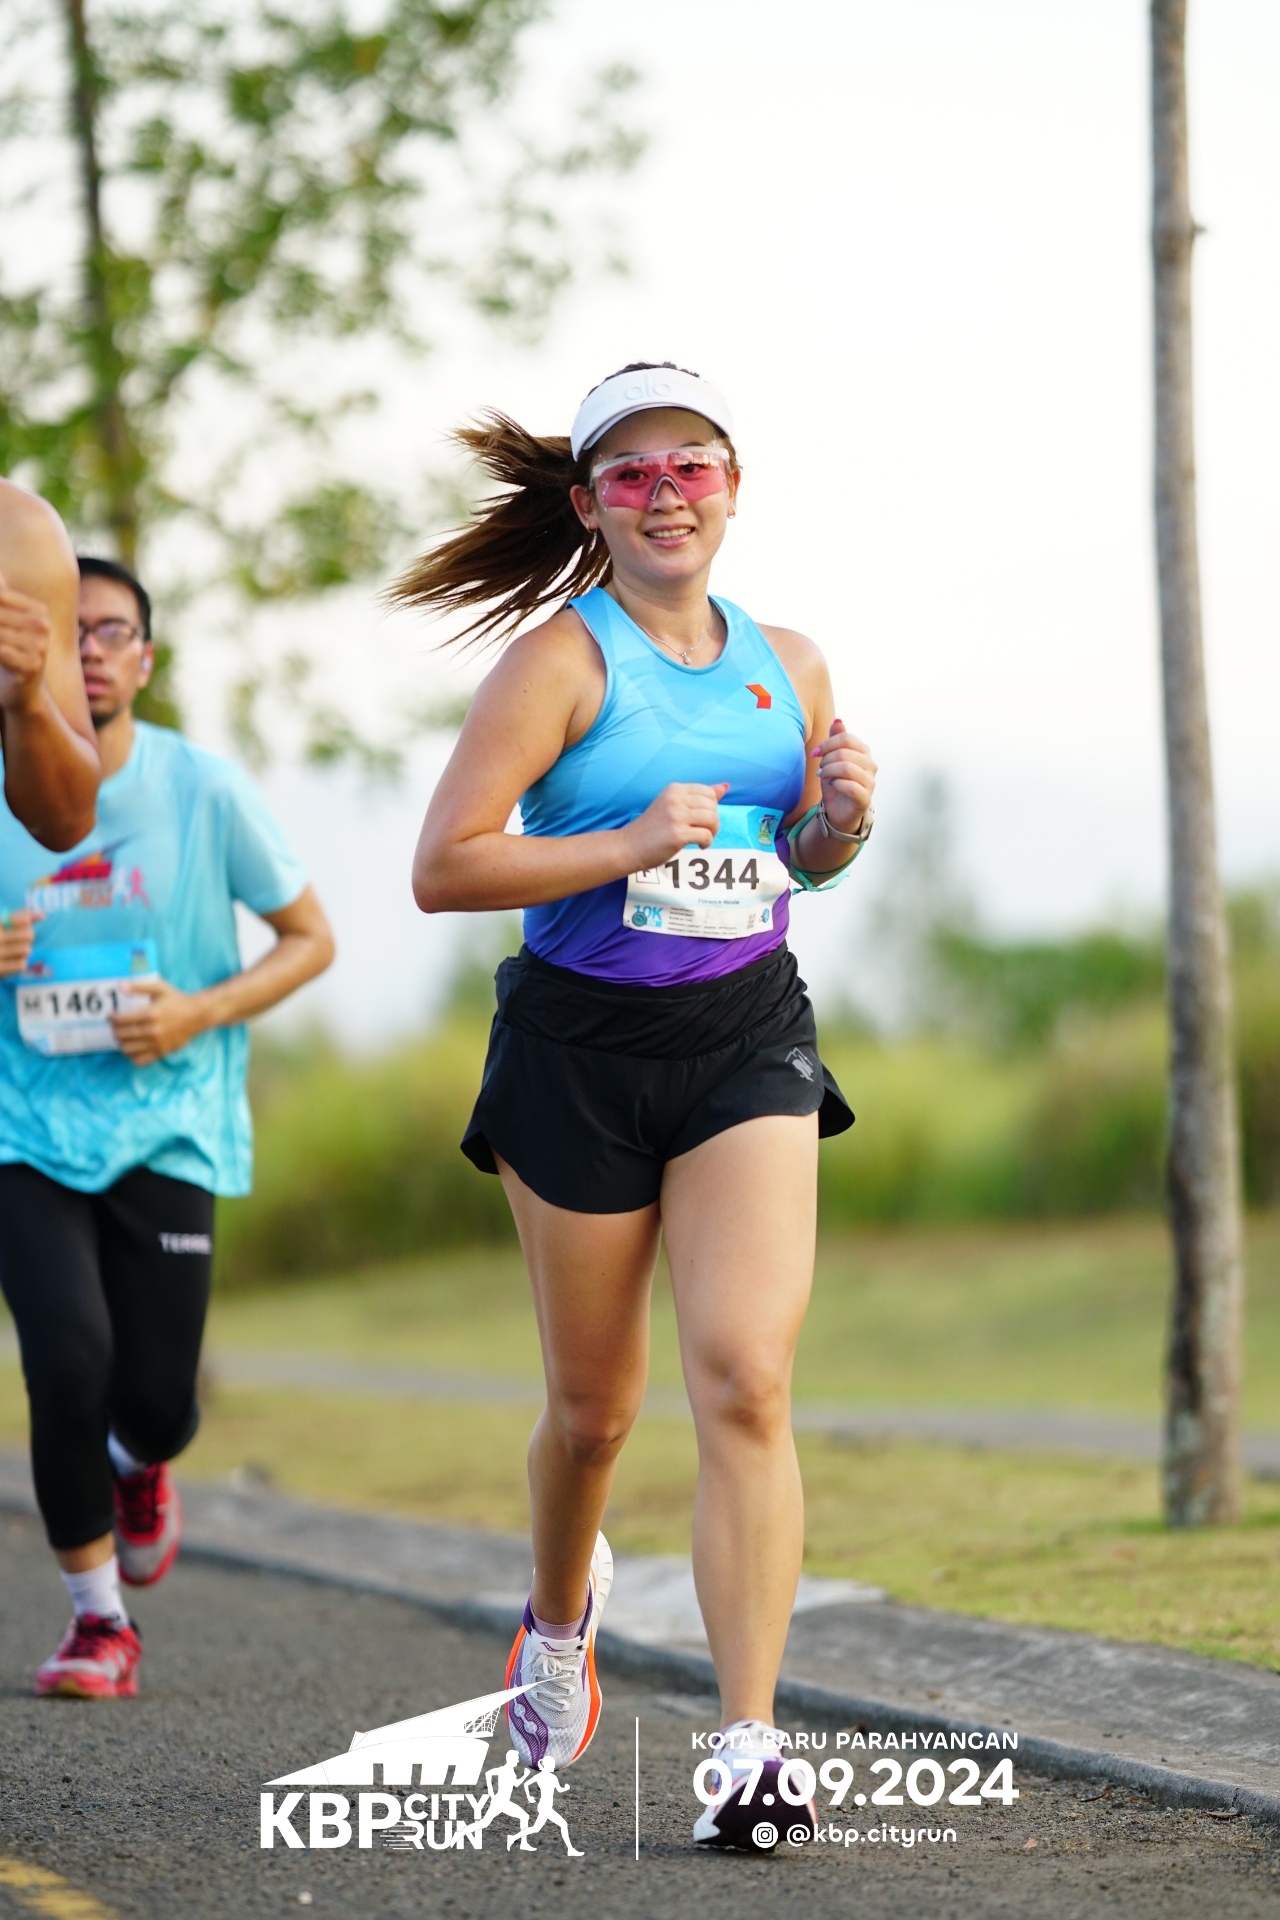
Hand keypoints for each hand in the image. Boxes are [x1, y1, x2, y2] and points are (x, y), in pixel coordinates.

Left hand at [0, 571, 52, 711]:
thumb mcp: (4, 627)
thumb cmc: (8, 657)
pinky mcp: (32, 666)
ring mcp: (40, 646)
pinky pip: (2, 652)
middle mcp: (43, 626)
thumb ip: (3, 601)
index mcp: (38, 612)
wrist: (22, 694)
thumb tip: (0, 576)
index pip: (2, 596)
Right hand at [0, 909, 38, 976]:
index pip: (25, 920)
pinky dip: (19, 963)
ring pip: (26, 950)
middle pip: (29, 935)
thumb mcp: (3, 926)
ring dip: (23, 951)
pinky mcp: (0, 969)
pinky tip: (10, 961)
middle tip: (17, 940)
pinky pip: (21, 964)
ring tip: (13, 951)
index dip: (28, 921)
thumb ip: (21, 917)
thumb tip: (43, 915)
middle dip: (26, 938)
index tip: (25, 923)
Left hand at [110, 977, 209, 1065]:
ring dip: (121, 1043)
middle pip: (123, 1036)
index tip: (110, 1017)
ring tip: (122, 1037)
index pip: (122, 1020)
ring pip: (128, 1049)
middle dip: (114, 1031)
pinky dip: (132, 1056)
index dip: (112, 1019)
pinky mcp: (162, 1052)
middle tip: (115, 1027)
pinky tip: (133, 1047)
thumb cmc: (177, 1000)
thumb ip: (139, 986)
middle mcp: (153, 1030)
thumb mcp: (159, 988)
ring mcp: (157, 1043)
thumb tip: (120, 985)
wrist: (198, 1015)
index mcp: (151, 1014)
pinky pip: (140, 1060)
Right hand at [623, 782, 729, 870]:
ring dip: (712, 832)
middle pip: (713, 806)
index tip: (700, 819)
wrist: (629, 846)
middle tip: (702, 831)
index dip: (710, 808)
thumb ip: (698, 797)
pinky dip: (706, 843)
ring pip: (713, 819)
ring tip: (702, 838)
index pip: (709, 792)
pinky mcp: (678, 834)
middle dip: (713, 821)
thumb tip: (725, 786)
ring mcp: (676, 816)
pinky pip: (706, 835)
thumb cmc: (652, 828)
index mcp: (674, 789)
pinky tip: (697, 846)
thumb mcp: (673, 805)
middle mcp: (675, 799)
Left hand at [812, 718, 875, 832]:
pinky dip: (836, 784)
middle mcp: (871, 765)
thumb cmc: (836, 783)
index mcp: (864, 752)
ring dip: (829, 771)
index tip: (815, 753)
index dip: (827, 744)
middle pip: (844, 753)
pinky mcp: (865, 798)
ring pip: (846, 768)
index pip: (846, 738)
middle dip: (826, 759)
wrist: (839, 811)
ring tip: (823, 776)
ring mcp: (870, 782)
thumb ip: (836, 740)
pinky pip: (850, 786)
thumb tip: (838, 720)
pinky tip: (832, 785)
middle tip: (820, 768)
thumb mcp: (832, 759)